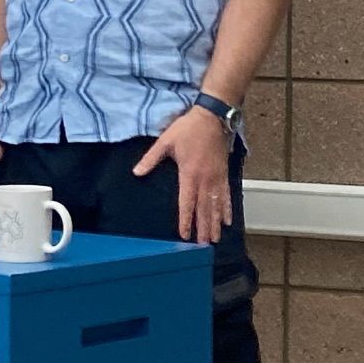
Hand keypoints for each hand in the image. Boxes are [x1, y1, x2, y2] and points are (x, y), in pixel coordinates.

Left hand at [133, 106, 232, 244]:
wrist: (213, 117)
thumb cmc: (188, 128)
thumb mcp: (165, 141)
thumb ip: (151, 159)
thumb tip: (136, 172)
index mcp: (189, 174)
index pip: (186, 202)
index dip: (186, 220)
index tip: (185, 235)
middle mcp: (205, 179)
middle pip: (204, 208)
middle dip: (203, 227)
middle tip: (203, 245)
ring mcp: (216, 177)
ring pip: (216, 205)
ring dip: (215, 223)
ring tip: (214, 238)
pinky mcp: (224, 173)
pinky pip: (226, 195)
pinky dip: (227, 209)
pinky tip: (227, 220)